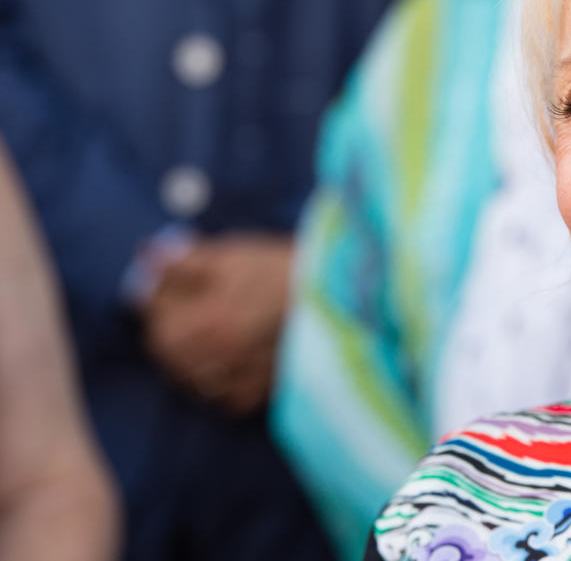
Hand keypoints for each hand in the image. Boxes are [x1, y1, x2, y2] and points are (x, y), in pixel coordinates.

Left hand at [141, 233, 293, 413]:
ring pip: (191, 376)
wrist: (342, 298)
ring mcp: (236, 380)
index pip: (152, 313)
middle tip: (191, 303)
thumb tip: (146, 257)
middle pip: (167, 350)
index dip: (160, 290)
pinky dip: (221, 382)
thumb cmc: (286, 271)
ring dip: (191, 355)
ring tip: (211, 331)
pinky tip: (234, 359)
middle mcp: (212, 359)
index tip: (173, 278)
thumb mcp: (233, 255)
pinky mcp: (261, 394)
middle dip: (172, 325)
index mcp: (198, 322)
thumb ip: (184, 260)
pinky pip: (224, 397)